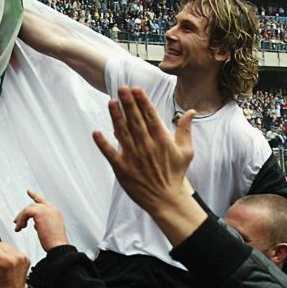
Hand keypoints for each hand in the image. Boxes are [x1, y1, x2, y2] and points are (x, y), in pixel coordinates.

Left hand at [13, 190, 68, 251]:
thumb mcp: (49, 230)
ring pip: (29, 208)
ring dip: (21, 218)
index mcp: (55, 212)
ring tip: (18, 227)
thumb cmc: (55, 243)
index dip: (35, 196)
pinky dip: (21, 220)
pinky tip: (20, 228)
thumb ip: (43, 223)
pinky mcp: (40, 212)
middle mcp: (52, 208)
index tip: (29, 191)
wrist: (58, 247)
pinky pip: (26, 213)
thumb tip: (35, 224)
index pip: (43, 201)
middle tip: (17, 221)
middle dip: (23, 213)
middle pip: (33, 205)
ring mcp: (47, 209)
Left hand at [92, 86, 194, 211]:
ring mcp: (134, 157)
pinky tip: (96, 132)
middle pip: (135, 120)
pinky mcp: (123, 169)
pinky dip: (103, 143)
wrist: (167, 199)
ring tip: (111, 102)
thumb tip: (190, 111)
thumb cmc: (176, 174)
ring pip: (122, 133)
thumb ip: (185, 129)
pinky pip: (110, 154)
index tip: (135, 89)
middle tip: (121, 88)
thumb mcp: (186, 151)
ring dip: (116, 117)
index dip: (142, 101)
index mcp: (162, 140)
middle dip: (128, 103)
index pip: (150, 116)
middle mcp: (147, 146)